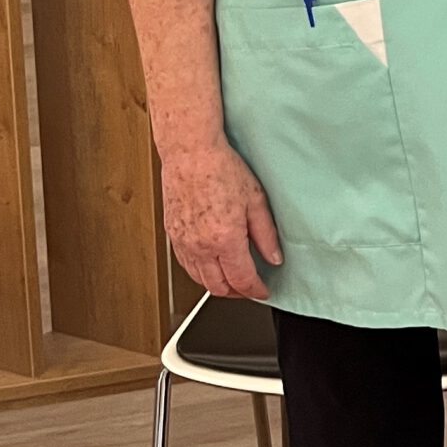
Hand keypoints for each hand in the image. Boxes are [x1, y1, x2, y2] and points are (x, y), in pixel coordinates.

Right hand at [162, 137, 281, 300]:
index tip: (264, 291)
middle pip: (218, 287)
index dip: (256, 290)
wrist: (190, 153)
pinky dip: (199, 273)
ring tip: (232, 280)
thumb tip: (273, 256)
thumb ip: (266, 234)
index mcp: (225, 239)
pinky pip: (185, 265)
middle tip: (250, 288)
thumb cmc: (221, 168)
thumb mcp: (256, 200)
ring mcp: (183, 242)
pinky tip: (210, 265)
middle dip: (237, 293)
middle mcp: (201, 246)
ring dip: (217, 285)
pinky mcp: (172, 235)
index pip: (242, 279)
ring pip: (199, 279)